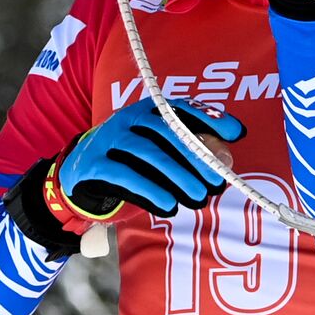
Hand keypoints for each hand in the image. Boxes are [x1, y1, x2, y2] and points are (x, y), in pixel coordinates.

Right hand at [53, 98, 245, 219]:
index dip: (209, 118)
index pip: (181, 108)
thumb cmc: (130, 161)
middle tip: (216, 180)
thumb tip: (226, 159)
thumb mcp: (158, 150)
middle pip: (166, 131)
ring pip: (148, 153)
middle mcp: (128, 118)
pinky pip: (125, 175)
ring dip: (177, 176)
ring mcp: (108, 138)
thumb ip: (189, 150)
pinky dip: (150, 191)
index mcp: (147, 109)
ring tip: (198, 197)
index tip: (237, 134)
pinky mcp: (93, 163)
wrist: (78, 173)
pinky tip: (169, 206)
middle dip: (196, 156)